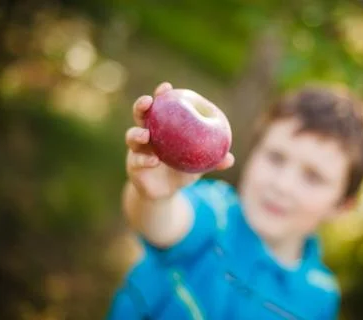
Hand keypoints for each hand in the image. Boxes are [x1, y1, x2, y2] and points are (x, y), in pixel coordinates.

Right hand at [125, 82, 233, 199]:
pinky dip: (144, 160)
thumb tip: (230, 159)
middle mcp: (147, 134)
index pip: (161, 107)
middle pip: (140, 115)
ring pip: (132, 136)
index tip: (166, 87)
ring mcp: (137, 149)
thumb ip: (212, 159)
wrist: (166, 191)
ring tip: (145, 135)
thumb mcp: (199, 164)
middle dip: (141, 105)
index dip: (162, 95)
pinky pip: (136, 160)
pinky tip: (154, 161)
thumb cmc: (183, 170)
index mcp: (163, 127)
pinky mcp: (133, 165)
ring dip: (137, 134)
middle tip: (148, 101)